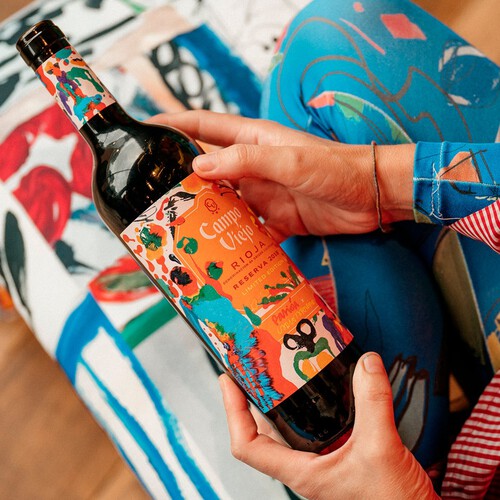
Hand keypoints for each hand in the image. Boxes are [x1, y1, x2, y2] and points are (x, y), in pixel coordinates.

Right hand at [151, 111, 413, 240]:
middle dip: (180, 179)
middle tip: (150, 196)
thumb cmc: (335, 168)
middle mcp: (253, 166)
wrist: (374, 197)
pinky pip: (248, 231)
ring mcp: (264, 194)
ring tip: (175, 230)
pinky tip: (218, 256)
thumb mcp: (288, 160)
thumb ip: (244, 161)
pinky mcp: (278, 220)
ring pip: (224, 204)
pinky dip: (234, 242)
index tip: (143, 131)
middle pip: (207, 170)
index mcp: (252, 140)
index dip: (172, 125)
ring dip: (204, 215)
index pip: (203, 127)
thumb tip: (196, 167)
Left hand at [219, 352, 438, 499]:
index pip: (248, 445)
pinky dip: (308, 409)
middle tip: (251, 371)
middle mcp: (306, 469)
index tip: (228, 382)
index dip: (233, 412)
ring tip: (276, 375)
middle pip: (263, 434)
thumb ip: (373, 403)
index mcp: (302, 473)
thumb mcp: (381, 449)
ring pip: (287, 432)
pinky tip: (318, 393)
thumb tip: (366, 365)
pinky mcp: (339, 459)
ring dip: (278, 404)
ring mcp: (322, 465)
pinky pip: (312, 431)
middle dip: (251, 401)